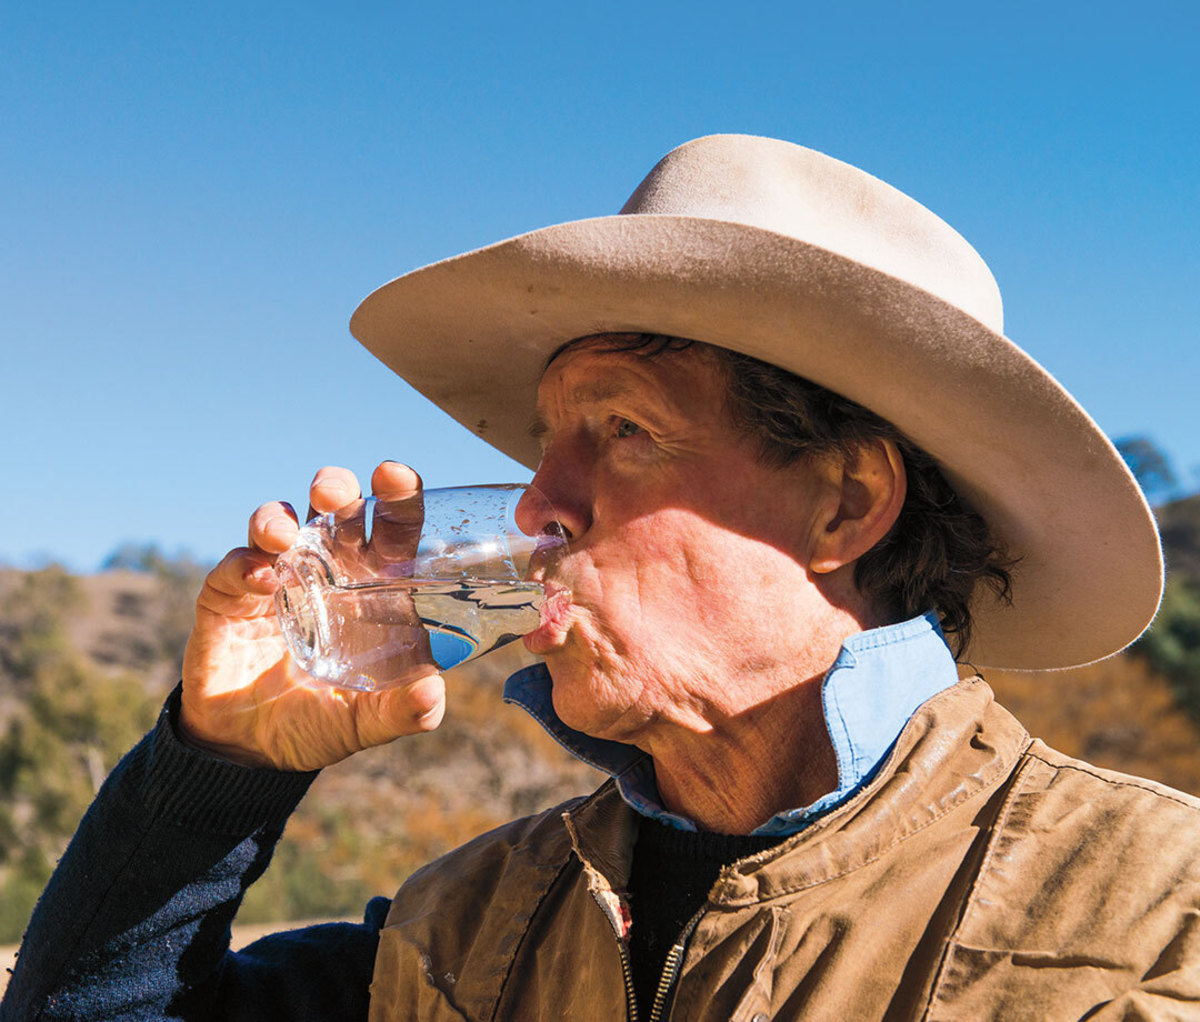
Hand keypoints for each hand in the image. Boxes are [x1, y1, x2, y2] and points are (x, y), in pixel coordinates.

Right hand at [179, 462, 445, 770]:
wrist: (248, 748)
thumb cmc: (319, 722)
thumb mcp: (365, 722)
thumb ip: (402, 712)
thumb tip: (431, 696)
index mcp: (373, 587)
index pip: (392, 530)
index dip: (398, 497)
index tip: (395, 477)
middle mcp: (327, 570)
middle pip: (335, 509)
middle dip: (335, 487)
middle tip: (333, 492)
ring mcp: (276, 577)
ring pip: (279, 522)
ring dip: (280, 518)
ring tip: (283, 536)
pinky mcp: (229, 595)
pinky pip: (235, 566)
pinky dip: (245, 565)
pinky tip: (258, 580)